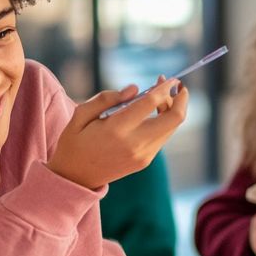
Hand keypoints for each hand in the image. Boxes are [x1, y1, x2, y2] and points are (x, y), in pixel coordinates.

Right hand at [48, 77, 188, 188]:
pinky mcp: (145, 161)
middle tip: (177, 85)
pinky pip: (163, 137)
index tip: (170, 78)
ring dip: (173, 109)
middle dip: (181, 99)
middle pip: (174, 119)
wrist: (75, 178)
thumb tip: (135, 89)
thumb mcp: (81, 114)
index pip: (150, 103)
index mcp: (116, 129)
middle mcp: (135, 143)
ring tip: (162, 94)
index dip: (164, 88)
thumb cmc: (75, 141)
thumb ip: (106, 98)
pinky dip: (164, 121)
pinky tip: (155, 110)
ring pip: (172, 128)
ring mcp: (143, 155)